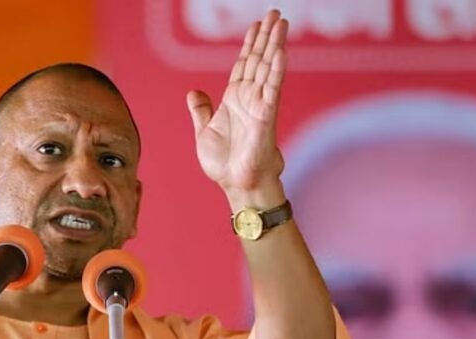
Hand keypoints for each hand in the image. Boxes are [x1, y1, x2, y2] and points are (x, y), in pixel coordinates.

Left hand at [187, 10, 287, 202]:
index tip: (257, 25)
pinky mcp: (265, 117)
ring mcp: (259, 106)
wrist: (236, 185)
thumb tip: (193, 92)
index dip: (250, 44)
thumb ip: (201, 110)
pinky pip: (272, 89)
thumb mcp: (204, 132)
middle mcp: (249, 98)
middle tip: (276, 14)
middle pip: (259, 60)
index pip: (244, 65)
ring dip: (275, 45)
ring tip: (282, 23)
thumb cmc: (224, 165)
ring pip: (268, 68)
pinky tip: (281, 52)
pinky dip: (276, 71)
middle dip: (267, 36)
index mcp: (234, 100)